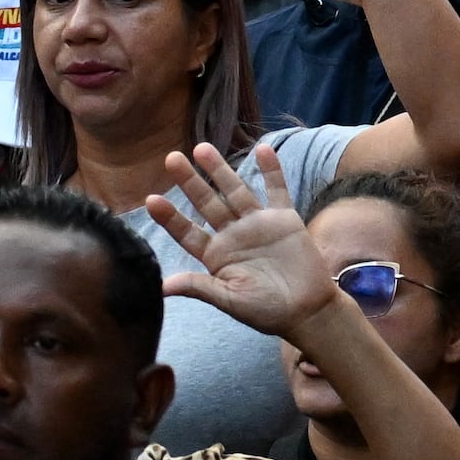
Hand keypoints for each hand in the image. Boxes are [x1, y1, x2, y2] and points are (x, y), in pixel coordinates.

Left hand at [143, 141, 343, 336]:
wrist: (308, 311)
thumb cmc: (267, 311)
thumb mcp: (230, 301)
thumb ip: (200, 288)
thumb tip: (163, 287)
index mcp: (216, 255)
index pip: (187, 232)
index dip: (170, 217)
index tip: (151, 200)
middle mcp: (233, 235)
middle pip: (207, 203)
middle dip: (190, 181)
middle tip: (172, 158)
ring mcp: (258, 224)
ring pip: (236, 191)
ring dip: (220, 170)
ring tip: (202, 148)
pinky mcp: (284, 219)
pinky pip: (276, 190)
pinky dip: (271, 171)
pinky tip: (264, 150)